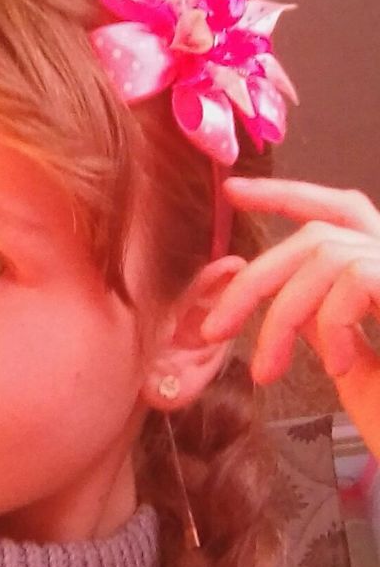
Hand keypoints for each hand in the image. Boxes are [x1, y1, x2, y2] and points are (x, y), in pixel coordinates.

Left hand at [201, 177, 379, 458]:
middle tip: (213, 330)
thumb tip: (286, 299)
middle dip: (252, 282)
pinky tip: (333, 366)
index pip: (332, 211)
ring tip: (267, 372)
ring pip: (322, 256)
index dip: (283, 195)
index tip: (233, 193)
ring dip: (279, 320)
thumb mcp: (352, 364)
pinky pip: (354, 278)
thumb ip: (322, 324)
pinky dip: (330, 323)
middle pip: (313, 237)